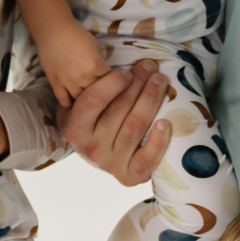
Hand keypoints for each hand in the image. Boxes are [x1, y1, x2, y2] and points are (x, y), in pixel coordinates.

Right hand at [39, 22, 111, 107]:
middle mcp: (83, 77)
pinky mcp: (55, 84)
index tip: (116, 87)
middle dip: (103, 97)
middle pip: (98, 95)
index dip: (115, 85)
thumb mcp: (96, 47)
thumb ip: (100, 63)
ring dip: (87, 103)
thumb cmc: (77, 34)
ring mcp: (67, 83)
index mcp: (96, 66)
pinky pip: (64, 101)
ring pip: (81, 101)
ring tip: (91, 106)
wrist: (53, 31)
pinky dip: (71, 105)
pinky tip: (76, 106)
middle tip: (106, 99)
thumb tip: (102, 74)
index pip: (111, 82)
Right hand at [58, 59, 170, 186]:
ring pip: (135, 127)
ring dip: (151, 100)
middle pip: (119, 110)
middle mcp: (90, 148)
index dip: (112, 83)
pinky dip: (158, 141)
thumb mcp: (77, 107)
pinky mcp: (129, 175)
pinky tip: (165, 123)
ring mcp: (110, 164)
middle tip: (150, 67)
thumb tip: (111, 65)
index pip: (92, 101)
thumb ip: (86, 90)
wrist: (96, 156)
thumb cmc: (91, 123)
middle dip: (138, 84)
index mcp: (74, 129)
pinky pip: (147, 159)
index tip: (128, 71)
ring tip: (160, 81)